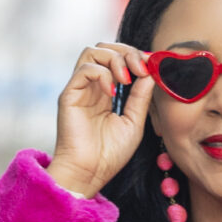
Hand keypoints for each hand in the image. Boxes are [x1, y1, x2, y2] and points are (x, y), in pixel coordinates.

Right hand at [47, 43, 155, 200]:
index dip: (136, 56)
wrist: (89, 174)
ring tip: (127, 78)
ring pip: (93, 51)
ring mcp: (79, 88)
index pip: (119, 59)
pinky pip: (84, 68)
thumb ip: (141, 96)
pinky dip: (102, 73)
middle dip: (127, 51)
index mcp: (106, 92)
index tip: (152, 64)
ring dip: (115, 58)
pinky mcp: (69, 94)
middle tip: (141, 67)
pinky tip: (112, 92)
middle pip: (105, 48)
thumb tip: (150, 72)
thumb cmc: (109, 155)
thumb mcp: (134, 122)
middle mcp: (91, 86)